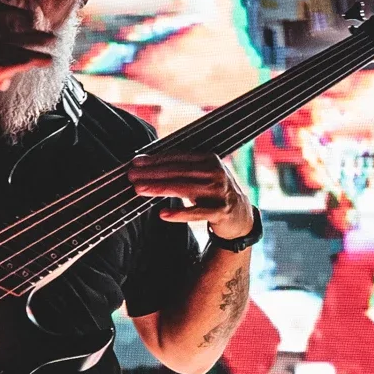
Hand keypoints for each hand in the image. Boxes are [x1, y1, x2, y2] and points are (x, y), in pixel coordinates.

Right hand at [0, 34, 56, 141]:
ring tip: (49, 54)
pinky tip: (38, 63)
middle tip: (51, 37)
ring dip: (30, 51)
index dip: (18, 43)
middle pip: (4, 42)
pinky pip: (4, 66)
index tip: (36, 43)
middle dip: (29, 38)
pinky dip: (23, 62)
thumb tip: (2, 84)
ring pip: (6, 51)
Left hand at [127, 151, 253, 237]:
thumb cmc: (214, 192)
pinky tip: (162, 214)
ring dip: (159, 189)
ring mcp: (219, 192)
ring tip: (139, 190)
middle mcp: (216, 172)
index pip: (178, 157)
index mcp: (210, 159)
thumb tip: (149, 163)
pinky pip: (195, 213)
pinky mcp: (221, 211)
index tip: (136, 162)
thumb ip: (183, 167)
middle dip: (152, 173)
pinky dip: (178, 213)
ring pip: (183, 189)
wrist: (241, 215)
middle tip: (131, 175)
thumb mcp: (203, 174)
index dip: (156, 159)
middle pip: (178, 172)